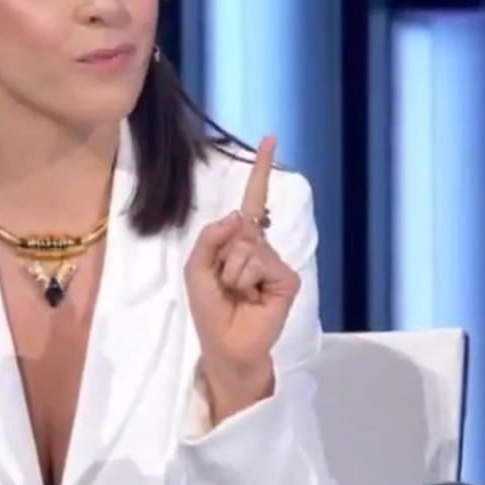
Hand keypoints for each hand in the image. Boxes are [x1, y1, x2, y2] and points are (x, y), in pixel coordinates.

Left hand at [183, 136, 301, 420]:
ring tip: (237, 294)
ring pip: (248, 247)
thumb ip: (211, 238)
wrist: (224, 344)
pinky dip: (246, 281)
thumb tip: (240, 215)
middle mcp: (261, 247)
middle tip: (226, 285)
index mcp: (240, 242)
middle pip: (242, 227)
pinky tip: (252, 299)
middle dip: (223, 257)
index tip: (270, 139)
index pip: (252, 202)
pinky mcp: (287, 279)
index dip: (260, 171)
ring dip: (233, 273)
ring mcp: (275, 263)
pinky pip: (260, 263)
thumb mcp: (197, 268)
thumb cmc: (210, 309)